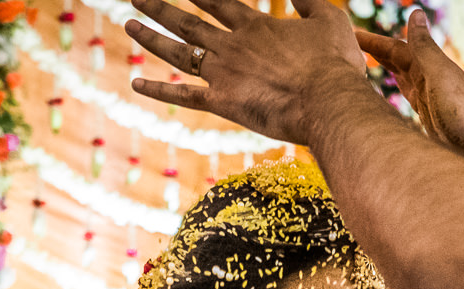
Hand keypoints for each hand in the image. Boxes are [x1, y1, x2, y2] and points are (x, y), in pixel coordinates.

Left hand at [125, 0, 370, 144]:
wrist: (327, 102)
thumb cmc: (334, 63)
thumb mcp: (328, 19)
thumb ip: (308, 0)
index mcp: (255, 25)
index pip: (218, 0)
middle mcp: (232, 46)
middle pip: (188, 22)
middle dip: (160, 8)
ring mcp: (223, 74)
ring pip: (179, 53)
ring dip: (152, 38)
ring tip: (130, 25)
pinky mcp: (222, 103)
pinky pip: (183, 96)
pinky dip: (158, 91)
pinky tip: (136, 83)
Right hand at [357, 10, 463, 171]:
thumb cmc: (463, 112)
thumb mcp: (439, 75)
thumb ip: (424, 46)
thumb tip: (416, 12)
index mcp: (430, 66)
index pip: (395, 48)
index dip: (373, 42)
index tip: (351, 35)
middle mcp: (428, 78)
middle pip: (397, 59)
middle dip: (375, 51)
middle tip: (348, 46)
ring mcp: (428, 97)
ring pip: (400, 75)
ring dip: (383, 67)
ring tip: (362, 63)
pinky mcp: (428, 116)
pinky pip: (406, 94)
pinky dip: (394, 86)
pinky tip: (393, 89)